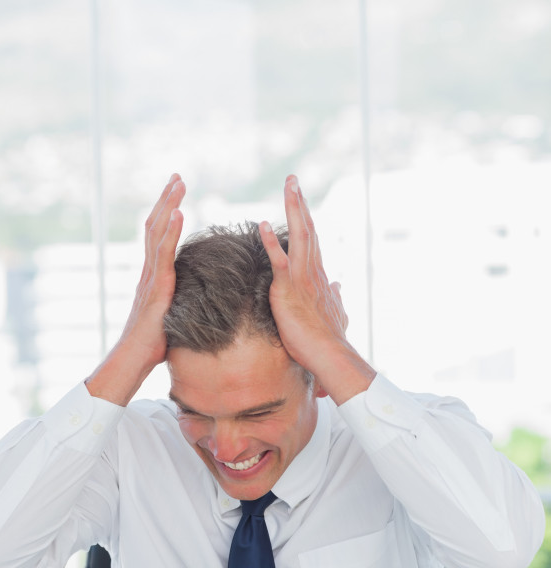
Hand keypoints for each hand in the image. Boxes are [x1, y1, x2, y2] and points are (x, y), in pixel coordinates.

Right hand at [86, 174, 185, 404]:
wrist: (135, 359)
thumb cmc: (154, 345)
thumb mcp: (173, 316)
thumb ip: (181, 303)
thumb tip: (198, 301)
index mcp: (153, 276)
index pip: (158, 237)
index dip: (166, 213)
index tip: (176, 193)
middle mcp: (148, 271)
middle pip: (155, 226)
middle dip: (166, 199)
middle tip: (177, 176)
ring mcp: (150, 277)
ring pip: (156, 233)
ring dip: (168, 205)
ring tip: (178, 183)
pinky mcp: (156, 287)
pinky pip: (163, 254)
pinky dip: (169, 231)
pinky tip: (177, 213)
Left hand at [259, 175, 374, 403]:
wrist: (330, 355)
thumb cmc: (327, 340)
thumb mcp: (333, 313)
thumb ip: (334, 297)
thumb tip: (338, 285)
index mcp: (318, 277)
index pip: (311, 241)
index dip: (305, 219)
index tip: (300, 200)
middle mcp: (313, 272)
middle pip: (307, 230)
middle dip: (299, 204)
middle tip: (292, 180)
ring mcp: (302, 279)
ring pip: (299, 236)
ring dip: (293, 209)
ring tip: (288, 186)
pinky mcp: (290, 290)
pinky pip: (280, 262)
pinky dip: (271, 243)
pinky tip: (261, 225)